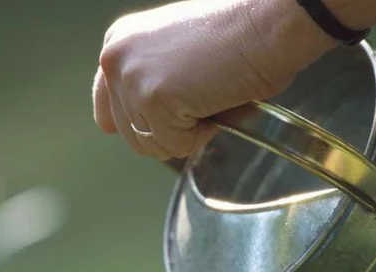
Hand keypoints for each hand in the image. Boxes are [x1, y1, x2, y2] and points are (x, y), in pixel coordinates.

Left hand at [93, 0, 336, 159]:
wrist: (267, 23)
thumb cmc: (240, 34)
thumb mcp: (177, 54)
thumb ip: (153, 81)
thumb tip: (149, 126)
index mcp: (119, 43)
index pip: (107, 107)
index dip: (139, 124)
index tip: (163, 123)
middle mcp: (115, 58)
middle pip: (132, 134)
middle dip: (172, 129)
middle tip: (205, 100)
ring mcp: (132, 79)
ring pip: (152, 145)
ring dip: (187, 134)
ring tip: (211, 99)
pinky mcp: (153, 99)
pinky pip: (175, 145)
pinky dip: (202, 135)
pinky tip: (217, 103)